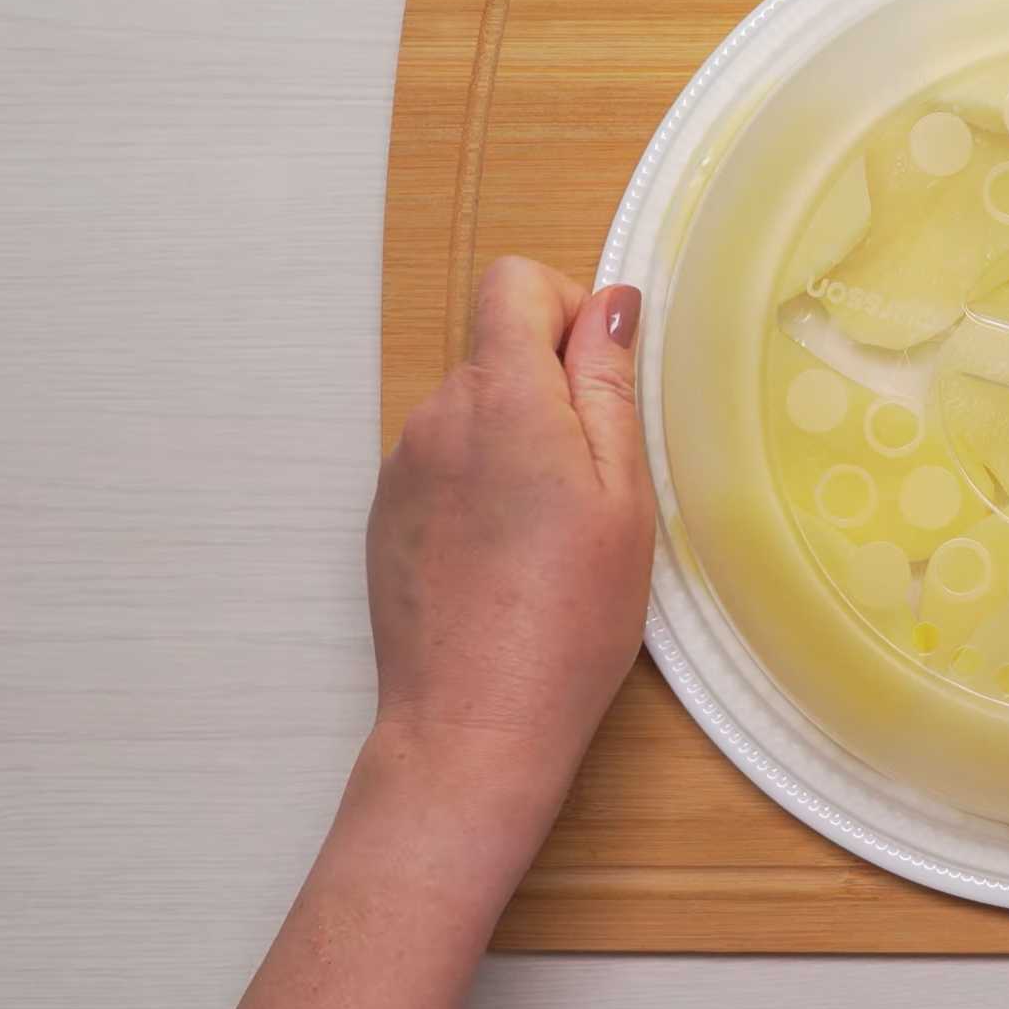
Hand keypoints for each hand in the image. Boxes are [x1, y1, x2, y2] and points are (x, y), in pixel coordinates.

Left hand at [191, 258, 654, 1008]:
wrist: (473, 725)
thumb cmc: (568, 619)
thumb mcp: (623, 497)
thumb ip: (609, 386)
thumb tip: (611, 302)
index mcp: (502, 399)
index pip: (513, 283)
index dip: (567, 311)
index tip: (602, 380)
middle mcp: (436, 418)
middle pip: (495, 351)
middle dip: (551, 389)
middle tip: (596, 483)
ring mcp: (401, 468)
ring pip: (473, 412)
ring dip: (517, 444)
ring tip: (553, 534)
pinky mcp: (385, 516)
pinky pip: (445, 465)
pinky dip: (481, 488)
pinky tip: (509, 560)